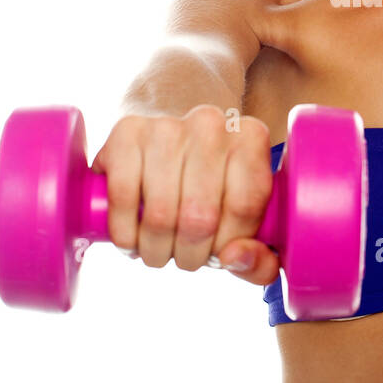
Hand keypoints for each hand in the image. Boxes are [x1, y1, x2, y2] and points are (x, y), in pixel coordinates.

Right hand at [89, 104, 280, 285]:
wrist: (163, 143)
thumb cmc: (211, 190)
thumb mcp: (245, 220)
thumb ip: (259, 258)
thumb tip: (233, 258)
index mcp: (250, 138)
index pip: (244, 207)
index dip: (227, 245)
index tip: (216, 252)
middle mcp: (211, 124)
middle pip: (200, 217)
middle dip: (190, 255)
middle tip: (184, 257)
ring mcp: (166, 125)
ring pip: (160, 215)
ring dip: (155, 250)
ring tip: (157, 250)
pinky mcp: (125, 131)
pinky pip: (123, 199)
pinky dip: (124, 234)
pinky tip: (131, 239)